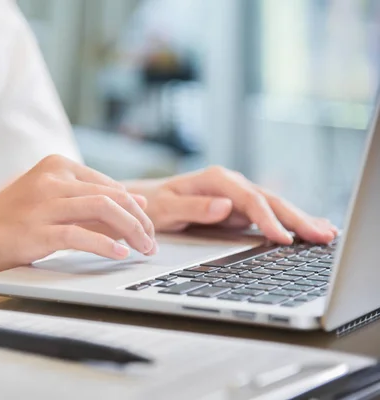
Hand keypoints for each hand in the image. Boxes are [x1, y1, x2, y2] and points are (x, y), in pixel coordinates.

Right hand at [0, 155, 155, 274]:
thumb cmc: (8, 218)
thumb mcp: (48, 199)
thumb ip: (85, 199)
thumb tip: (132, 205)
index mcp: (57, 165)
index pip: (109, 185)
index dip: (134, 207)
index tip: (146, 224)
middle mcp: (53, 179)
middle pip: (112, 196)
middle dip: (139, 220)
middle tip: (151, 239)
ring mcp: (45, 203)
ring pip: (104, 209)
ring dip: (132, 230)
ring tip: (144, 247)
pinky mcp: (39, 230)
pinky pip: (83, 236)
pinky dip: (107, 245)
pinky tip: (119, 253)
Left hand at [125, 166, 337, 244]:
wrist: (148, 201)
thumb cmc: (155, 204)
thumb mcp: (168, 207)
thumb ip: (195, 207)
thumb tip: (225, 207)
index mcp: (217, 179)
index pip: (249, 199)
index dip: (268, 219)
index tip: (283, 238)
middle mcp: (232, 184)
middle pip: (271, 201)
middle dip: (297, 218)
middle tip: (323, 236)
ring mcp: (238, 196)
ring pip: (276, 207)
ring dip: (301, 220)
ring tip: (328, 233)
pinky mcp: (240, 209)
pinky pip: (269, 215)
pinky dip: (290, 222)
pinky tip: (310, 229)